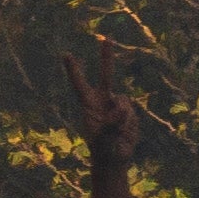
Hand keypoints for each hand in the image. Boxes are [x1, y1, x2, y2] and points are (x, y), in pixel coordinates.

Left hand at [63, 52, 140, 171]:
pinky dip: (129, 124)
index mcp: (89, 105)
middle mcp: (103, 101)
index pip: (79, 84)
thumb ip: (111, 123)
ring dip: (122, 119)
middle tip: (106, 38)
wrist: (115, 159)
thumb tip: (122, 109)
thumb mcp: (103, 138)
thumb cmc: (103, 149)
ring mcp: (117, 105)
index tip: (66, 55)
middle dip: (107, 57)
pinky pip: (132, 113)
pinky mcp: (129, 112)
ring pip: (123, 102)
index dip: (74, 70)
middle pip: (105, 75)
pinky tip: (124, 133)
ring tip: (116, 133)